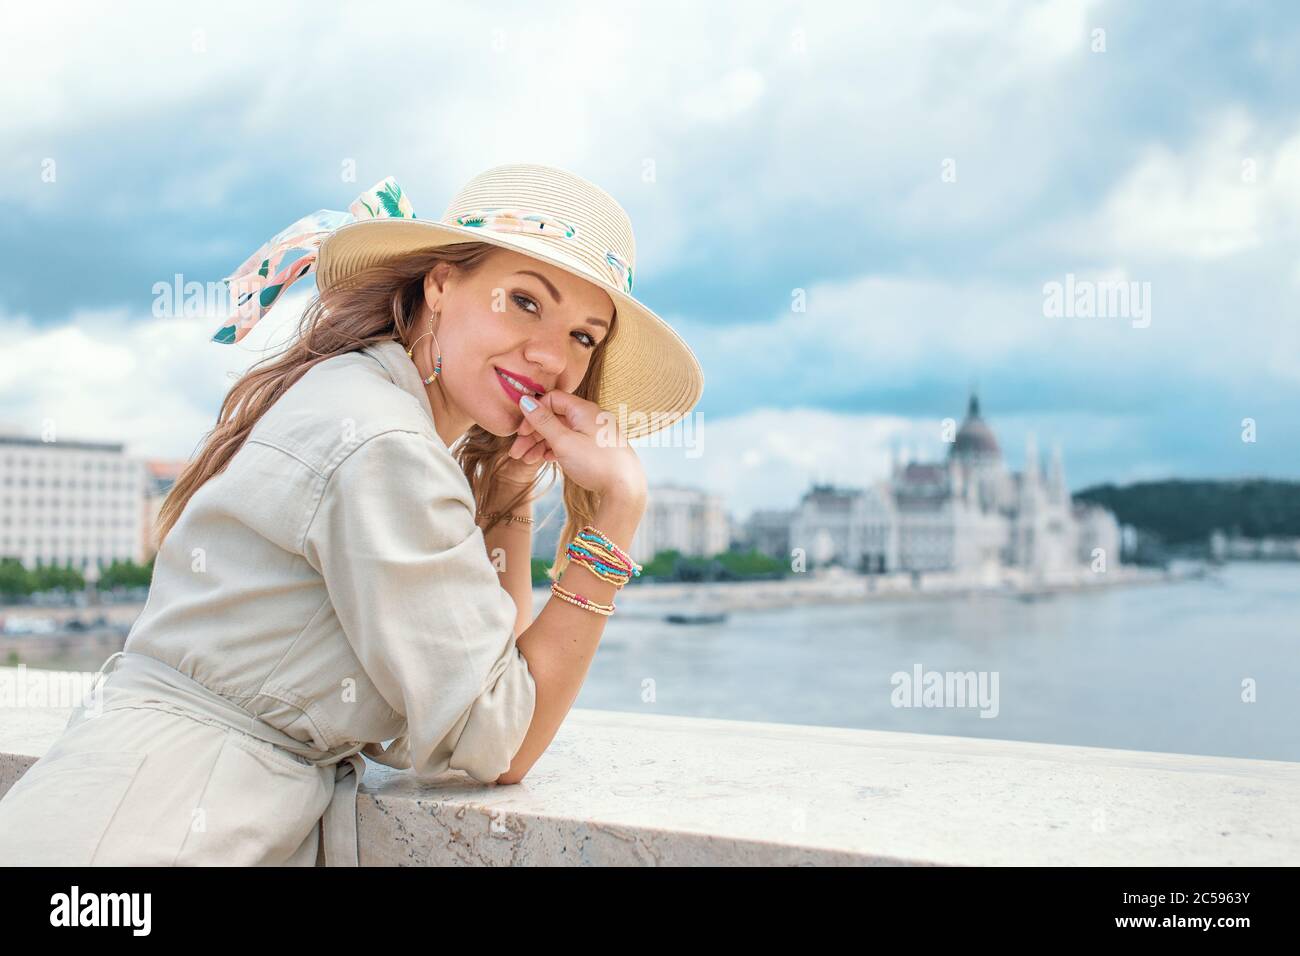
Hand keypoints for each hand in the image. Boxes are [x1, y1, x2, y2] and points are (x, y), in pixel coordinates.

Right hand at [516, 391, 645, 498]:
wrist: (625, 490)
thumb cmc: (596, 463)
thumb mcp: (564, 442)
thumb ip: (543, 421)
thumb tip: (525, 400)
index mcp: (584, 410)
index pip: (551, 399)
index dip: (533, 413)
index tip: (521, 432)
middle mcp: (590, 418)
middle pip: (554, 418)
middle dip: (532, 434)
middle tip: (515, 452)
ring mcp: (593, 434)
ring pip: (560, 433)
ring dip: (540, 444)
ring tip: (525, 460)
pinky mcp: (595, 449)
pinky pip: (570, 443)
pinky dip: (555, 450)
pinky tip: (543, 459)